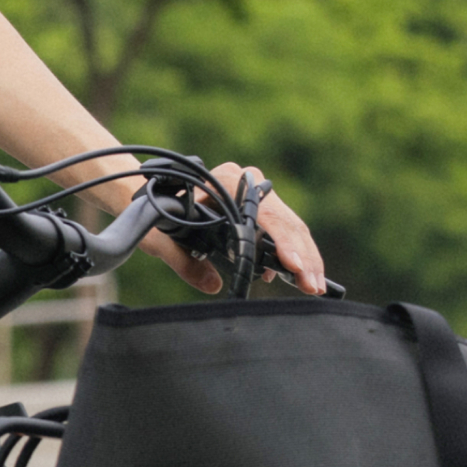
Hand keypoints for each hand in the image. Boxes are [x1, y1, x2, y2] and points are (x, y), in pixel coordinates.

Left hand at [154, 163, 329, 296]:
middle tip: (312, 286)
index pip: (265, 214)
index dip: (283, 242)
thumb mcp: (163, 238)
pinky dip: (295, 252)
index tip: (294, 266)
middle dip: (302, 258)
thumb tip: (212, 285)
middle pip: (286, 222)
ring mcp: (258, 191)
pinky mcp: (263, 205)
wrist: (152, 192)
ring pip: (292, 226)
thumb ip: (184, 262)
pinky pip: (286, 229)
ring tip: (313, 286)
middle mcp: (248, 181)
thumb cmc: (156, 212)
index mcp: (226, 180)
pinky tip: (300, 276)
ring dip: (305, 258)